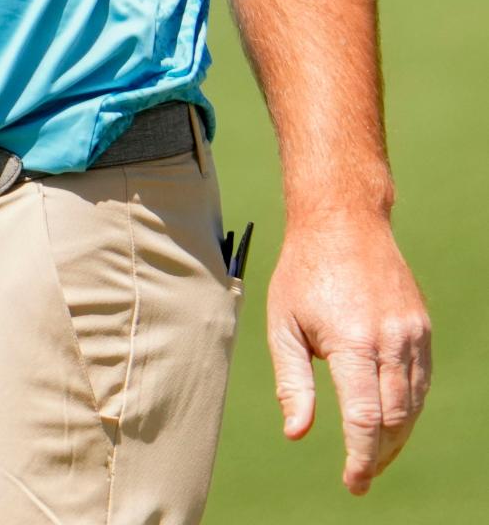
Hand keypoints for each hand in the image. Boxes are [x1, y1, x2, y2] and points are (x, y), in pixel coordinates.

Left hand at [267, 216, 430, 495]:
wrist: (343, 220)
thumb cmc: (303, 272)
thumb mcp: (283, 323)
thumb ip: (292, 381)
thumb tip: (297, 433)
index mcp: (352, 341)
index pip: (366, 419)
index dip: (362, 459)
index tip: (352, 483)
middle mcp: (389, 340)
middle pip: (395, 420)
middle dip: (378, 455)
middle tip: (359, 473)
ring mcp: (411, 333)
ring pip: (413, 405)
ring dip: (396, 438)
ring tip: (373, 455)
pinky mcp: (421, 327)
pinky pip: (421, 381)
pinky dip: (408, 408)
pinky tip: (390, 419)